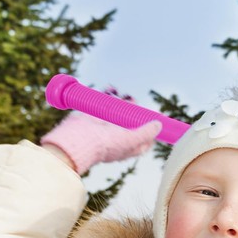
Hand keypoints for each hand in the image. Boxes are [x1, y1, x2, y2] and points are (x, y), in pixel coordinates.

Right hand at [40, 90, 160, 174]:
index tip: (158, 118)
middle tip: (136, 103)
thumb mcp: (130, 140)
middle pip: (132, 123)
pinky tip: (110, 90)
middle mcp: (118, 137)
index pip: (144, 139)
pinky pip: (105, 104)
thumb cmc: (105, 144)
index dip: (151, 129)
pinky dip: (108, 95)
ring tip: (126, 97)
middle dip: (136, 111)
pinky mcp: (96, 115)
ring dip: (123, 102)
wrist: (79, 138)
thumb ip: (146, 133)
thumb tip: (158, 125)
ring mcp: (107, 126)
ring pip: (119, 112)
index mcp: (128, 147)